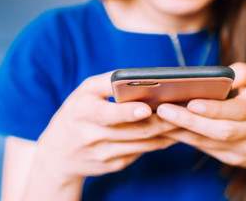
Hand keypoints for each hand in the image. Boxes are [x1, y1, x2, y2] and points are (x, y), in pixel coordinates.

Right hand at [34, 72, 177, 184]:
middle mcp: (92, 135)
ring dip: (168, 132)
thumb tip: (142, 79)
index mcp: (82, 112)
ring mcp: (104, 154)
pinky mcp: (114, 165)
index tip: (147, 108)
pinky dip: (160, 142)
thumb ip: (109, 84)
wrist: (58, 154)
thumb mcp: (84, 93)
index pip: (105, 114)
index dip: (127, 112)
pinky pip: (143, 152)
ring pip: (144, 144)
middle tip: (185, 110)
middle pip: (135, 131)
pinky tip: (173, 132)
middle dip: (163, 121)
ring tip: (187, 119)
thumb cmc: (76, 113)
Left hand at [157, 63, 245, 185]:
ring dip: (182, 131)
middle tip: (163, 109)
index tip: (191, 102)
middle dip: (190, 121)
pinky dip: (185, 138)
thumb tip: (225, 74)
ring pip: (209, 142)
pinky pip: (204, 148)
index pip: (238, 110)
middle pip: (221, 130)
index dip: (215, 108)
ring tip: (158, 119)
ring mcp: (244, 148)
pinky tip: (167, 129)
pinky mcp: (232, 158)